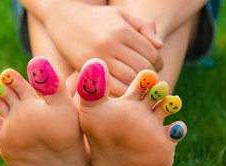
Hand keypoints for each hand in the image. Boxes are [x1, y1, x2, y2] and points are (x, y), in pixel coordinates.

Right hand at [43, 1, 162, 95]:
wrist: (65, 19)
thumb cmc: (99, 18)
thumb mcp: (123, 14)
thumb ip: (145, 25)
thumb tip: (160, 46)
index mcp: (123, 30)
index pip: (151, 53)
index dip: (158, 63)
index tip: (156, 66)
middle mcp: (111, 45)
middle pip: (141, 68)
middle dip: (150, 76)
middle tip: (148, 78)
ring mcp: (98, 59)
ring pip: (128, 80)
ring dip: (137, 85)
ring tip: (137, 84)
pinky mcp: (87, 70)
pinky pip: (110, 87)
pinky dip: (121, 91)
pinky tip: (122, 88)